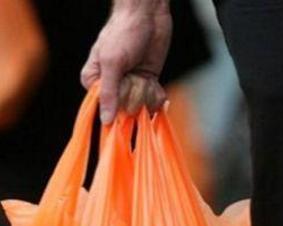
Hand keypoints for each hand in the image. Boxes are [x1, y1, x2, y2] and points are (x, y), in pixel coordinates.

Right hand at [80, 0, 171, 122]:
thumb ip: (109, 93)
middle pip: (126, 109)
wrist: (147, 17)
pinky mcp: (147, 83)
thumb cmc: (124, 33)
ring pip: (142, 106)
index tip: (125, 88)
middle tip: (134, 74)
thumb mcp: (113, 63)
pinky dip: (157, 94)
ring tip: (144, 75)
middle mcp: (112, 86)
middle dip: (135, 94)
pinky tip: (155, 83)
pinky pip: (153, 101)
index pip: (105, 108)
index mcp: (94, 81)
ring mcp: (130, 86)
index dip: (118, 104)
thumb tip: (105, 120)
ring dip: (147, 92)